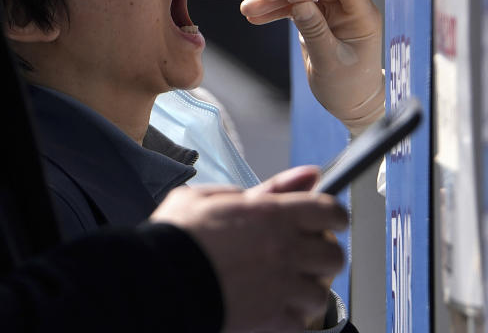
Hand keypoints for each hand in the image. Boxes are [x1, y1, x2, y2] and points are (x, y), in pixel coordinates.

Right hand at [150, 166, 347, 331]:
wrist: (159, 280)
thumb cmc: (178, 236)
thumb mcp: (212, 196)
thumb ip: (266, 187)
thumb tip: (307, 174)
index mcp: (272, 214)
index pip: (330, 211)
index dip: (333, 216)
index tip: (327, 221)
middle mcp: (285, 249)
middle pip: (333, 255)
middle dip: (320, 254)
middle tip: (299, 255)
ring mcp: (282, 286)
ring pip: (321, 292)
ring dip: (306, 288)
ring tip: (283, 285)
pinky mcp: (273, 319)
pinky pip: (301, 322)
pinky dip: (291, 317)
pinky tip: (271, 307)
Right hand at [240, 0, 384, 134]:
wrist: (349, 102)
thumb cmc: (348, 86)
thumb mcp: (329, 61)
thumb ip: (314, 31)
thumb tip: (297, 3)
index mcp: (362, 14)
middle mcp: (346, 7)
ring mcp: (329, 12)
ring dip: (272, 0)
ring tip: (248, 9)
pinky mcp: (314, 18)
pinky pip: (291, 7)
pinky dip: (273, 11)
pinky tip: (255, 16)